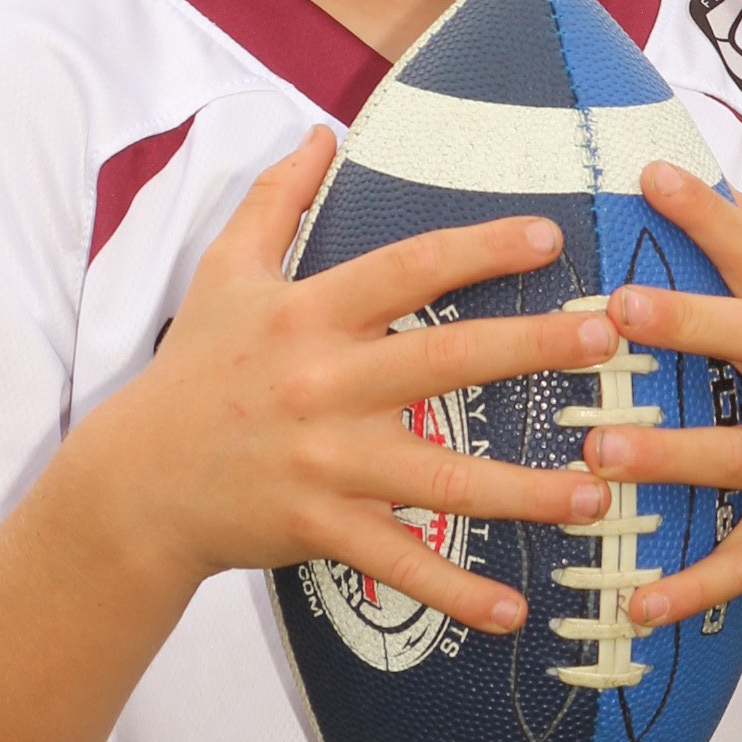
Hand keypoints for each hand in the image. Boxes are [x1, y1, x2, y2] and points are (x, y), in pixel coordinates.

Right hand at [98, 125, 614, 635]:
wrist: (136, 482)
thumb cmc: (195, 370)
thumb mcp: (225, 273)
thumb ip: (278, 199)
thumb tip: (321, 131)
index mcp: (310, 313)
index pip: (406, 269)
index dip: (477, 249)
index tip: (549, 238)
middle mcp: (323, 384)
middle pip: (442, 362)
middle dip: (529, 348)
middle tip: (606, 340)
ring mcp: (323, 462)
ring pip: (439, 479)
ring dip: (524, 490)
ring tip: (595, 491)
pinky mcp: (318, 528)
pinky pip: (398, 564)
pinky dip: (455, 593)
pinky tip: (515, 610)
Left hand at [579, 156, 741, 631]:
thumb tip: (727, 182)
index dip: (712, 216)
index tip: (650, 175)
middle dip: (691, 320)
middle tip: (618, 306)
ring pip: (739, 458)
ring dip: (669, 455)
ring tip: (599, 450)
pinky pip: (741, 563)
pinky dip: (689, 584)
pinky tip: (633, 600)